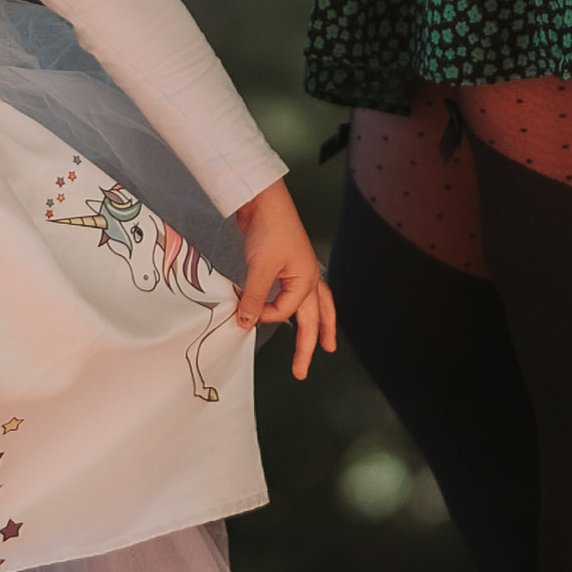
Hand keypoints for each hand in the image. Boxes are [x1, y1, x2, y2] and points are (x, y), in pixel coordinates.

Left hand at [232, 181, 338, 379]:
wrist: (264, 200)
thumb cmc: (269, 229)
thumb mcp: (259, 268)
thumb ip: (253, 298)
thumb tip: (244, 322)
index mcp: (307, 279)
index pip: (285, 312)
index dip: (263, 315)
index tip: (245, 311)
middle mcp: (309, 277)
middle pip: (315, 318)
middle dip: (310, 346)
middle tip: (302, 371)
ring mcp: (302, 270)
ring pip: (317, 305)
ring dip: (322, 326)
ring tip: (327, 345)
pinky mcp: (289, 264)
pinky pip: (301, 293)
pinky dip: (304, 305)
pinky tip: (301, 309)